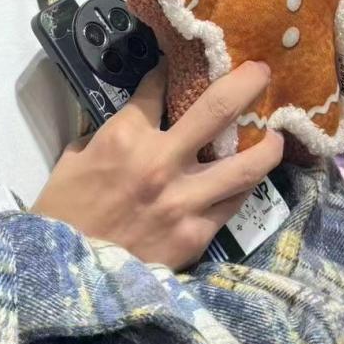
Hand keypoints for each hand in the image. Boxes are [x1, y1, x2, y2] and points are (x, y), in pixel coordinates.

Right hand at [32, 60, 282, 270]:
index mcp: (125, 137)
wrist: (70, 277)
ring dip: (267, 145)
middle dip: (243, 84)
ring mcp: (185, 201)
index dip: (168, 71)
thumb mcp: (76, 156)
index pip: (158, 89)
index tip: (176, 67)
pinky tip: (250, 179)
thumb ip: (112, 132)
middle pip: (216, 110)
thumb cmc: (65, 211)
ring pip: (244, 165)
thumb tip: (138, 118)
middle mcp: (162, 162)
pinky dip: (243, 188)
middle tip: (261, 71)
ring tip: (278, 134)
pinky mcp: (197, 235)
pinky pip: (232, 204)